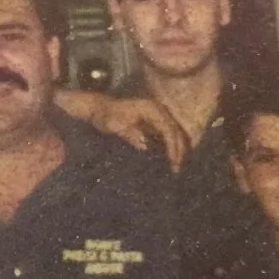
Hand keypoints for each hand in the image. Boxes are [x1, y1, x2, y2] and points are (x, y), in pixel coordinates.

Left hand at [65, 92, 190, 169]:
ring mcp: (157, 115)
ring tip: (176, 167)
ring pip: (175, 133)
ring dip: (178, 149)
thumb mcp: (114, 125)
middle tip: (176, 169)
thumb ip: (129, 133)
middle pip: (176, 131)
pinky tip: (171, 160)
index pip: (168, 129)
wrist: (99, 109)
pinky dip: (171, 146)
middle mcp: (158, 110)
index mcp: (151, 109)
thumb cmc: (105, 116)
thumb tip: (145, 145)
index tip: (172, 161)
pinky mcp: (154, 122)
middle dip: (179, 150)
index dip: (172, 146)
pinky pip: (167, 135)